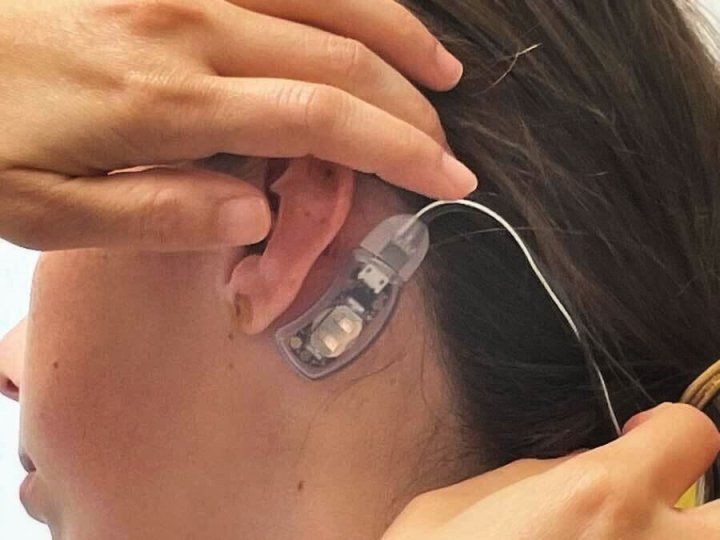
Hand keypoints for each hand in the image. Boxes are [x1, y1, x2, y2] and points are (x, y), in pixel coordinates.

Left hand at [0, 0, 475, 250]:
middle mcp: (188, 25)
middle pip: (340, 57)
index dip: (398, 149)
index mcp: (168, 100)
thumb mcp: (47, 213)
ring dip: (395, 32)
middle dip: (408, 104)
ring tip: (438, 68)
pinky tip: (361, 14)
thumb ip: (159, 217)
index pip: (322, 118)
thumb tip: (255, 218)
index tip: (446, 177)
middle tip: (444, 141)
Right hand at [384, 404, 719, 538]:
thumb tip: (576, 467)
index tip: (645, 437)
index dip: (666, 429)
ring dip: (679, 538)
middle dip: (704, 498)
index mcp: (601, 495)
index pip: (691, 433)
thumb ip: (532, 477)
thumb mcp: (457, 504)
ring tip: (633, 536)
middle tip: (659, 499)